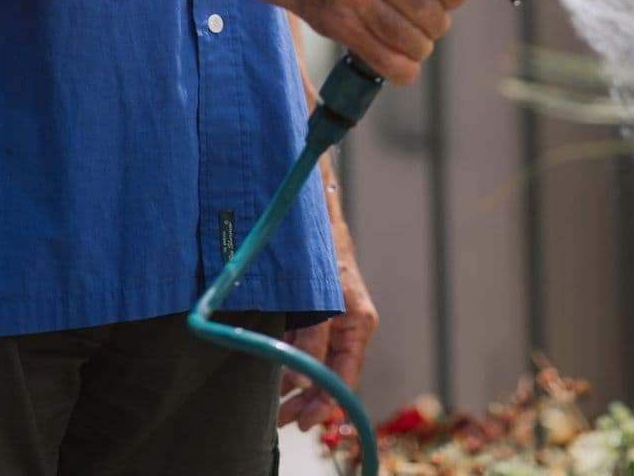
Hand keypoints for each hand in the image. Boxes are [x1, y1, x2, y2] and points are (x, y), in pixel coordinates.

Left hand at [279, 221, 377, 431]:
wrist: (310, 212)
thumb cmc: (320, 249)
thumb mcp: (318, 299)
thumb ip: (312, 340)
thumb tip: (304, 381)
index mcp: (358, 324)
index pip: (346, 376)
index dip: (326, 402)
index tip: (305, 422)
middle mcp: (349, 326)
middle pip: (331, 374)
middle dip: (307, 400)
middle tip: (283, 421)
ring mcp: (334, 319)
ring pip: (316, 362)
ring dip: (296, 385)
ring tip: (275, 407)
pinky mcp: (317, 311)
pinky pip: (306, 345)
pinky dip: (291, 362)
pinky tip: (275, 376)